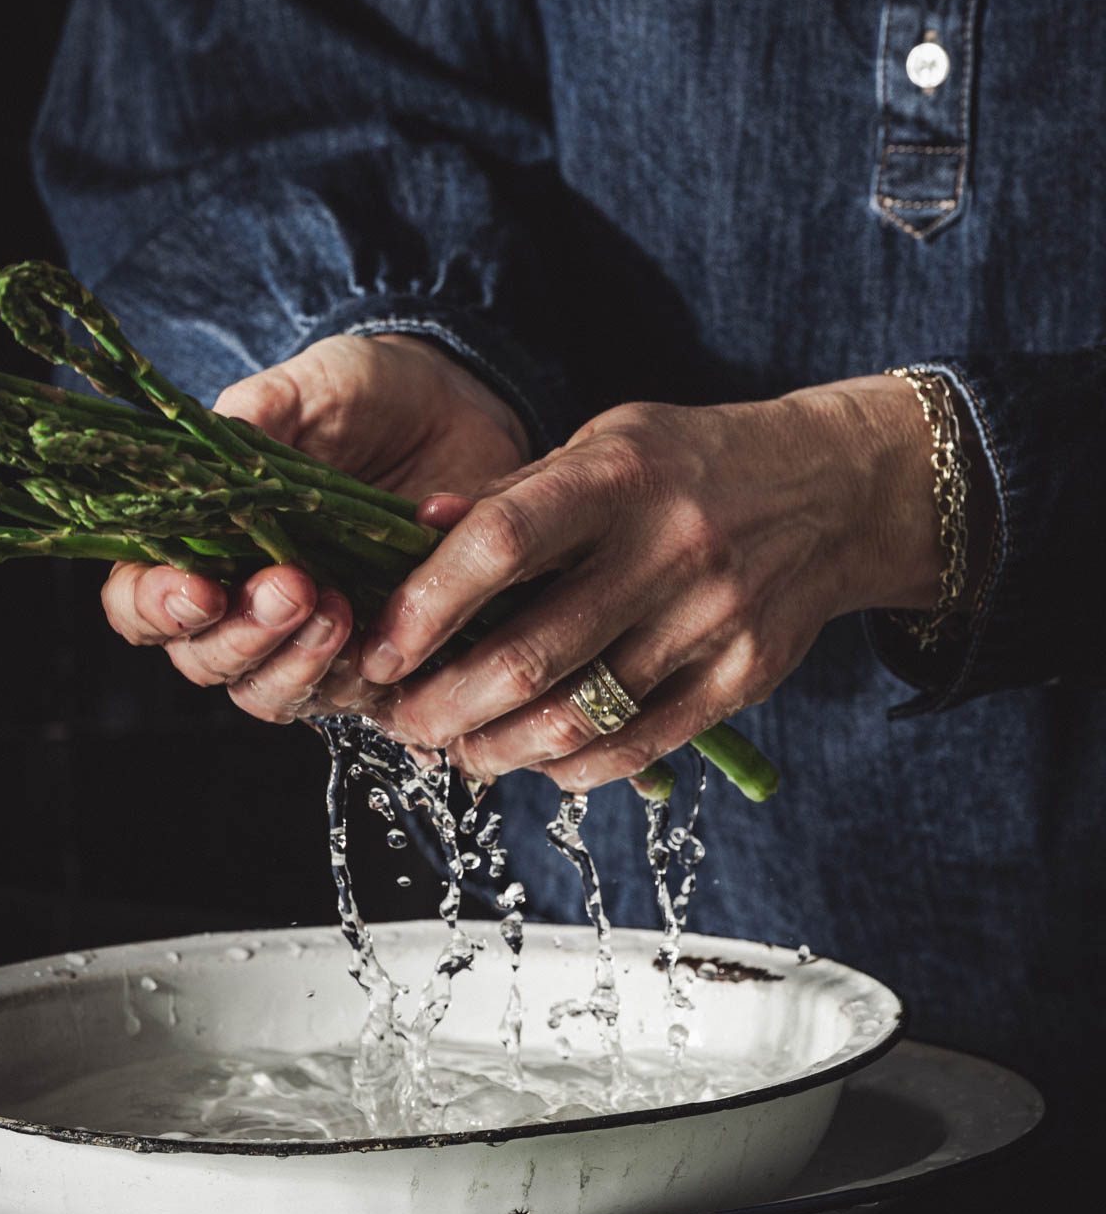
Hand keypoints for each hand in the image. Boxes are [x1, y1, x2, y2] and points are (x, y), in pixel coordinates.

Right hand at [99, 332, 527, 721]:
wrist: (458, 413)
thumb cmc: (364, 401)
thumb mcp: (309, 389)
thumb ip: (254, 417)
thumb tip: (202, 452)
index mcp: (197, 543)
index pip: (139, 602)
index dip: (156, 607)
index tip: (200, 590)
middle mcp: (242, 606)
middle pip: (205, 661)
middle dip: (242, 636)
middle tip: (293, 590)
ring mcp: (307, 641)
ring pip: (274, 694)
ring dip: (301, 665)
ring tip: (341, 610)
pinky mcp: (376, 658)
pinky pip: (362, 691)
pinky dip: (379, 661)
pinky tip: (408, 608)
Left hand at [360, 376, 944, 786]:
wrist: (832, 491)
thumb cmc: (689, 466)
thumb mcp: (606, 446)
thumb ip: (514, 495)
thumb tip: (415, 530)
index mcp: (617, 476)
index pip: (501, 543)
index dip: (427, 607)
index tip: (382, 653)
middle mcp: (668, 547)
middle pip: (533, 653)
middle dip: (446, 705)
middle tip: (404, 723)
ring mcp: (712, 618)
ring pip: (582, 716)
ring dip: (501, 750)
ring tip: (462, 751)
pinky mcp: (744, 676)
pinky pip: (640, 745)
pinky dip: (575, 767)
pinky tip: (540, 762)